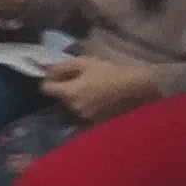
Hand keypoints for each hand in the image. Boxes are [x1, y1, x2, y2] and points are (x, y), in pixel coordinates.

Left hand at [41, 55, 164, 123]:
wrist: (139, 88)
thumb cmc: (112, 72)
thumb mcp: (85, 62)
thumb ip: (62, 67)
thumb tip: (46, 70)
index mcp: (70, 93)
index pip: (46, 89)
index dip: (50, 80)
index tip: (58, 75)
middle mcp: (75, 109)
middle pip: (60, 98)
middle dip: (65, 89)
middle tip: (79, 78)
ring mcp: (86, 118)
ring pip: (72, 106)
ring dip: (76, 98)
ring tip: (91, 88)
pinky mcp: (97, 123)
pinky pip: (84, 113)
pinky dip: (87, 106)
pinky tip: (98, 98)